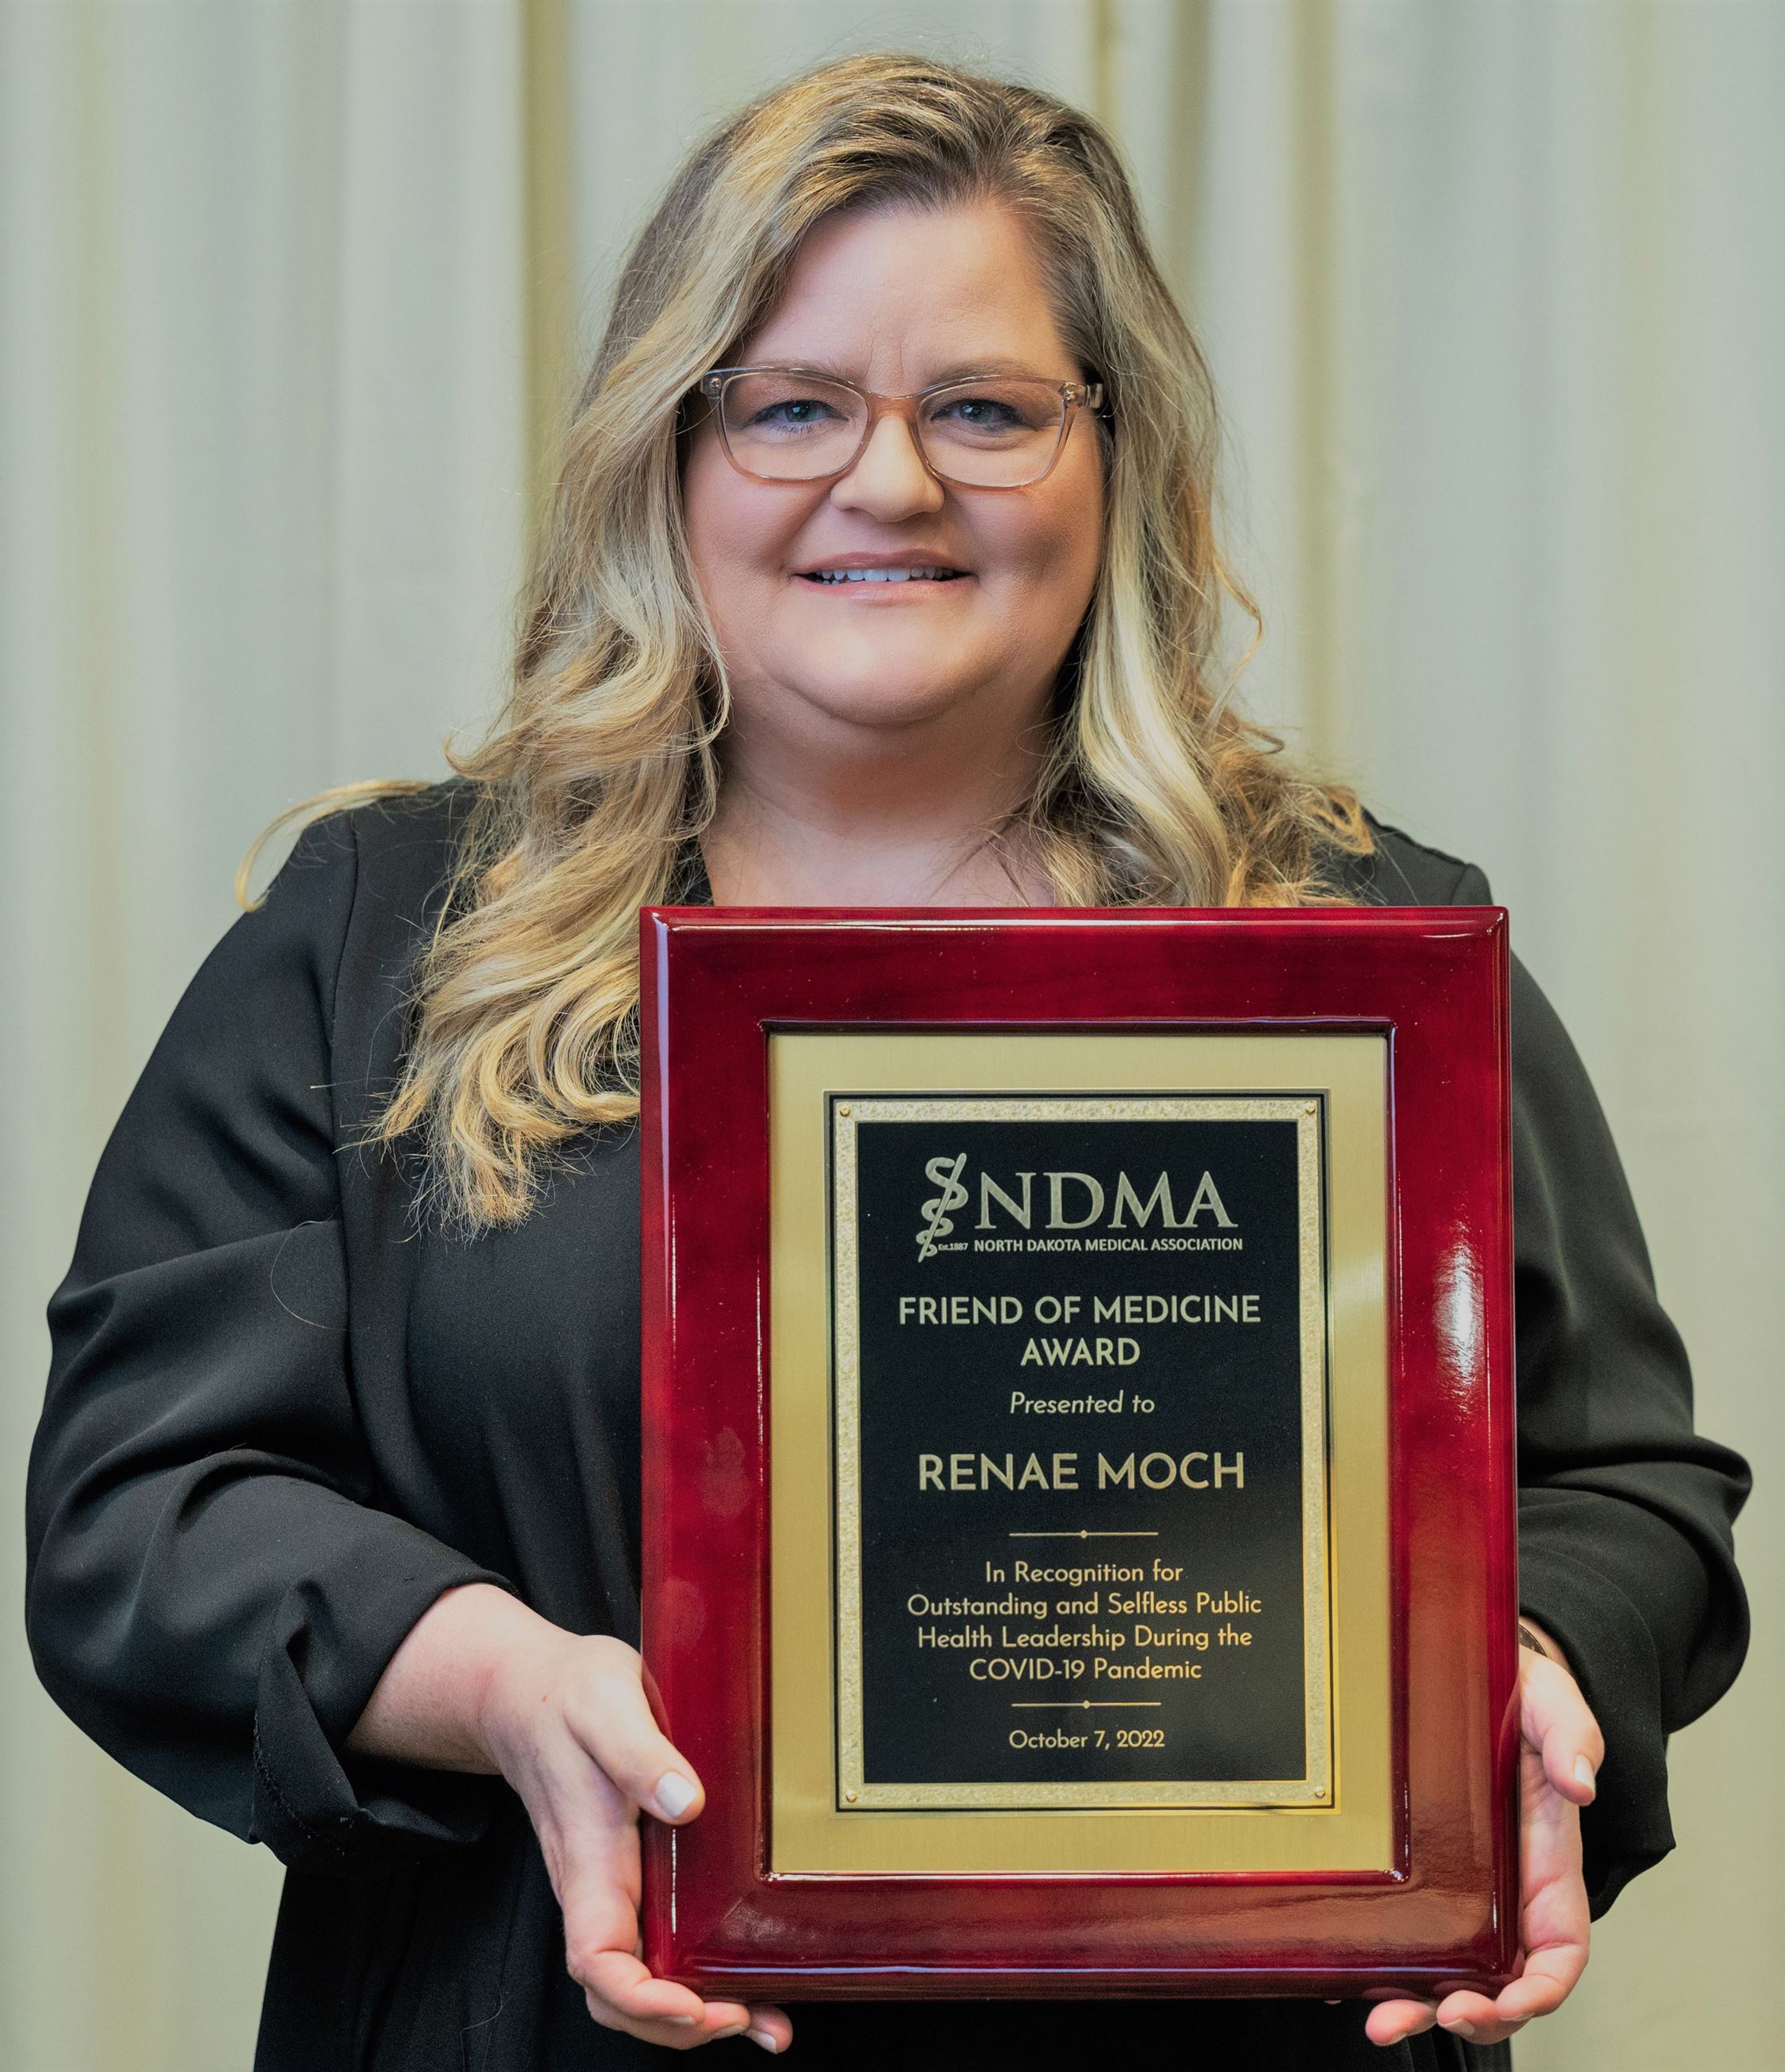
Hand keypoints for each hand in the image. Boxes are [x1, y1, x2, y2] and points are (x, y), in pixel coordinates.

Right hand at [479, 1622, 791, 2052]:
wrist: (531, 1692)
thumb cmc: (565, 1696)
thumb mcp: (605, 1703)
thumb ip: (639, 1753)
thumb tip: (684, 1802)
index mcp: (587, 1859)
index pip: (598, 1961)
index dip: (642, 2001)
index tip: (693, 2006)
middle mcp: (597, 1887)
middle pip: (622, 1993)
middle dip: (682, 2026)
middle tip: (750, 2018)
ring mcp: (614, 1886)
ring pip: (644, 1977)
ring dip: (698, 2012)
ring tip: (766, 2019)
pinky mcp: (635, 1873)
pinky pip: (659, 1941)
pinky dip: (699, 1971)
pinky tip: (745, 1973)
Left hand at [1366, 1625, 1602, 2049]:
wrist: (1486, 1676)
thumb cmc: (1528, 1700)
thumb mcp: (1556, 1707)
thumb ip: (1574, 1739)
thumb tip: (1581, 1783)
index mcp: (1549, 1868)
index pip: (1558, 1954)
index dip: (1537, 1993)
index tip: (1506, 2004)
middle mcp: (1506, 1892)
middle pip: (1497, 1981)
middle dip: (1467, 2015)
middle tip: (1419, 2018)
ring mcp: (1461, 1886)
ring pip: (1447, 1968)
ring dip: (1417, 2004)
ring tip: (1378, 2019)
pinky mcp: (1419, 1868)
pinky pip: (1405, 1929)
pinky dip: (1380, 1963)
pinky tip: (1341, 1976)